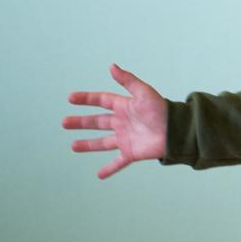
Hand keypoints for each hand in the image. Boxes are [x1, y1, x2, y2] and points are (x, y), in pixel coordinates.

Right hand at [63, 63, 167, 178]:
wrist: (176, 130)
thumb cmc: (161, 109)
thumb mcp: (143, 92)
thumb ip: (127, 80)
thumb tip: (111, 66)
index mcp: (125, 106)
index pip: (102, 101)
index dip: (87, 99)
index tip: (70, 98)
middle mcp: (123, 122)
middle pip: (98, 122)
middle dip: (81, 122)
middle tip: (64, 123)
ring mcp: (126, 138)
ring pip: (103, 142)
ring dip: (88, 145)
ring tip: (73, 146)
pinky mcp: (132, 152)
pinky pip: (118, 162)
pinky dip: (109, 169)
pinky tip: (99, 175)